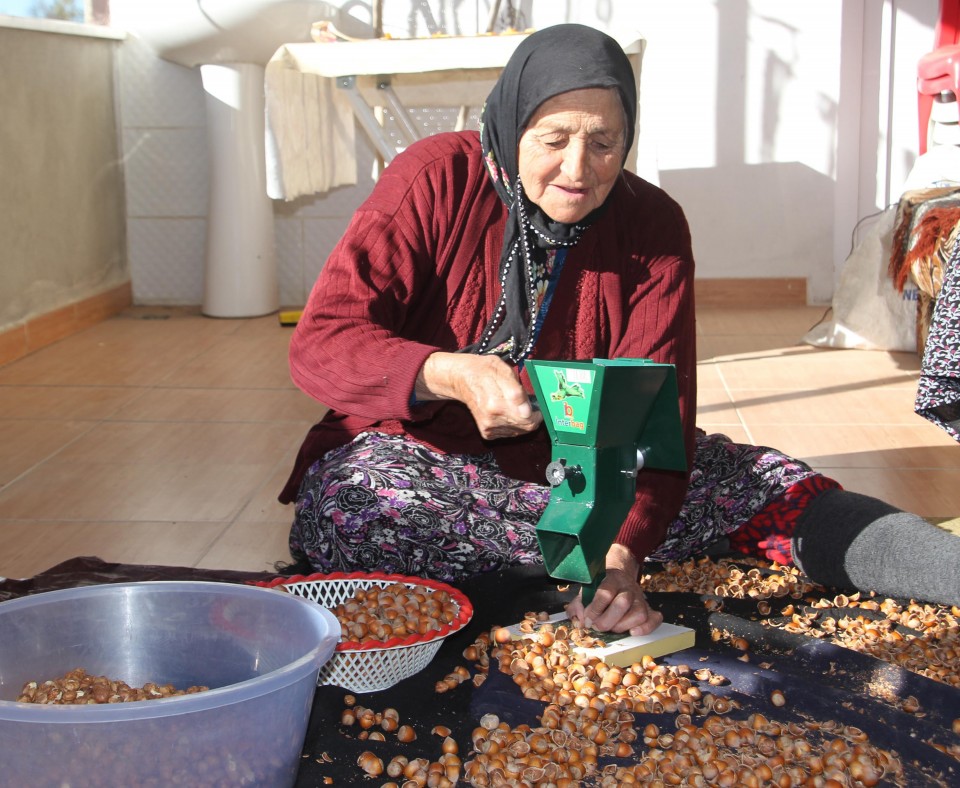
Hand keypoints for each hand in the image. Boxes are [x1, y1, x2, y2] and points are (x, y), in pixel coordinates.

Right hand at [416, 352, 541, 438]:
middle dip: (533, 416)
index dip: (537, 410)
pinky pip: (510, 434)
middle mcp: (493, 415)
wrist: (461, 379)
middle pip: (527, 425)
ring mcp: (489, 425)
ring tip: (515, 407)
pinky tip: (507, 413)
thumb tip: (527, 409)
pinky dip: (514, 425)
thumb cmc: (484, 370)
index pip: (528, 416)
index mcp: (497, 399)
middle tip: (529, 405)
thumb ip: (516, 389)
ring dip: (523, 421)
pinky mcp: (486, 432)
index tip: (538, 404)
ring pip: (520, 431)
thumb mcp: (502, 369)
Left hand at [564, 544, 661, 635]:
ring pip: (639, 613)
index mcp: (612, 579)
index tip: (587, 619)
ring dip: (623, 626)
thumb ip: (579, 604)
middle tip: (598, 626)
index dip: (596, 608)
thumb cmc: (600, 588)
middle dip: (607, 620)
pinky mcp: (649, 609)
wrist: (619, 576)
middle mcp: (628, 588)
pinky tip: (633, 632)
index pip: (605, 592)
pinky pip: (654, 619)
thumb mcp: (587, 590)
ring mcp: (640, 598)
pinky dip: (646, 628)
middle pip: (623, 603)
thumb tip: (579, 620)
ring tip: (613, 628)